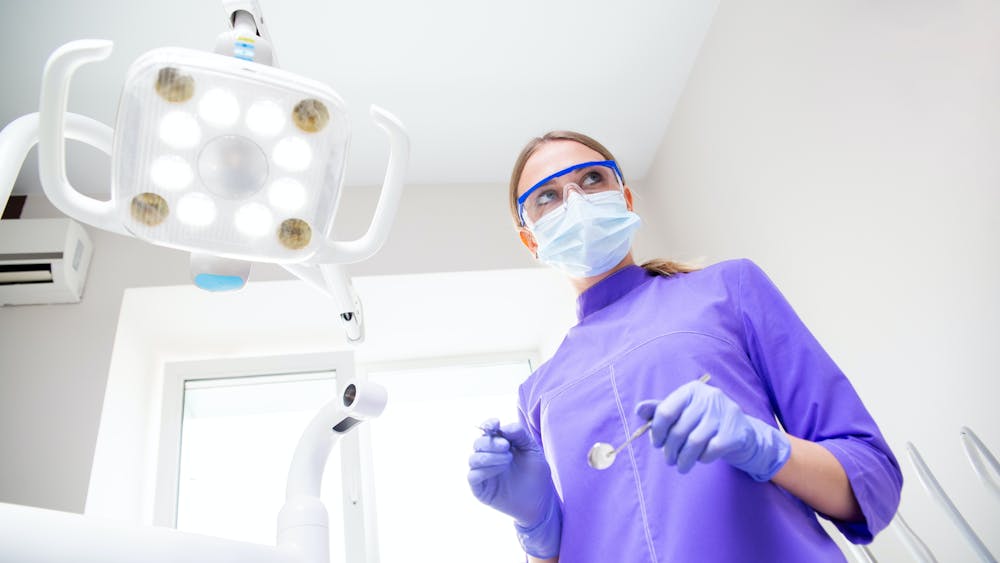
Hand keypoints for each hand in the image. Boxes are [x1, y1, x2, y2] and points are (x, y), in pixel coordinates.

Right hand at [468, 418, 560, 556]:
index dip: (488, 424)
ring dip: (489, 456)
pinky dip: (485, 470)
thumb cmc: (537, 475)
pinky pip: (473, 476)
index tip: (496, 423)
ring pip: (473, 458)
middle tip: (507, 446)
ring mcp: (483, 473)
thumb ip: (520, 435)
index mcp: (499, 446)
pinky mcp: (480, 490)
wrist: (541, 502)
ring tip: (508, 459)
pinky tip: (500, 469)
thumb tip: (503, 427)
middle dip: (491, 442)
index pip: (486, 431)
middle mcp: (488, 458)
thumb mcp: (532, 450)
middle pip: (478, 443)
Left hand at [635, 380, 790, 481]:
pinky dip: (702, 459)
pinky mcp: (735, 432)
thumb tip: (639, 409)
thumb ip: (660, 410)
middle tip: (669, 460)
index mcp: (692, 390)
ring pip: (694, 443)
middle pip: (678, 430)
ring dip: (683, 459)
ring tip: (680, 466)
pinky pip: (711, 451)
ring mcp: (724, 414)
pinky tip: (701, 459)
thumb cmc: (705, 422)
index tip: (656, 443)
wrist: (743, 434)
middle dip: (670, 450)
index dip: (656, 432)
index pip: (665, 411)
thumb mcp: (683, 412)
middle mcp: (709, 397)